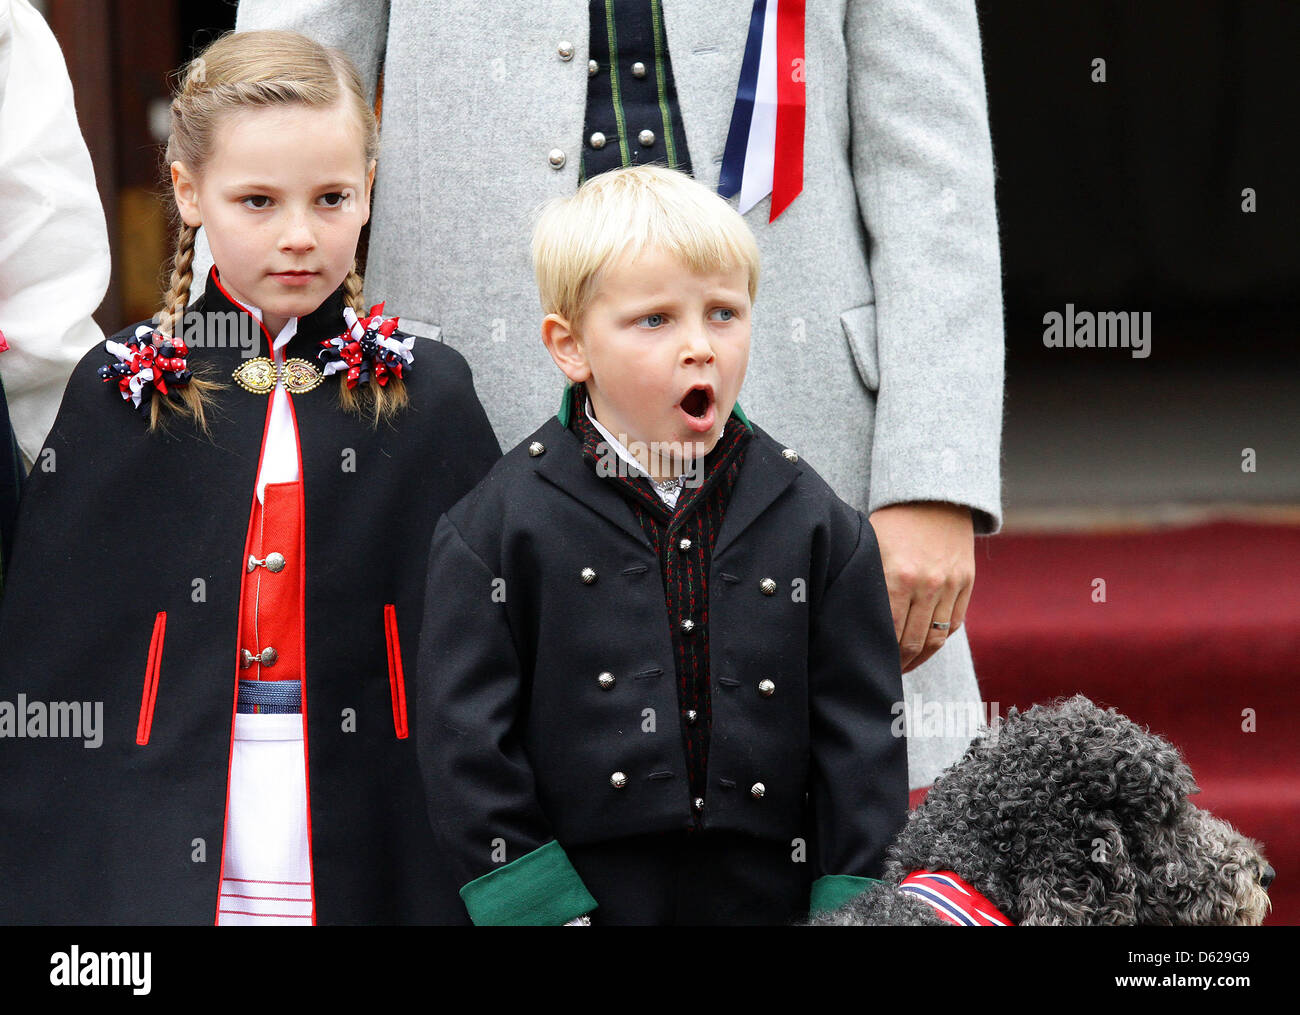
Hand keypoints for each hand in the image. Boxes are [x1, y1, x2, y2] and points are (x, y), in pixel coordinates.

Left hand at [866, 501, 974, 673]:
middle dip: (898, 662)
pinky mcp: (966, 582)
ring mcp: (950, 584)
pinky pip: (954, 624)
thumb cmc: (891, 522)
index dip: (881, 654)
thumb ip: (867, 583)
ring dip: (919, 657)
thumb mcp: (871, 547)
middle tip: (885, 672)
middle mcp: (927, 583)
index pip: (889, 632)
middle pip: (913, 641)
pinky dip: (939, 640)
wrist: (934, 494)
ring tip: (904, 665)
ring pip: (935, 638)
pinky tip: (924, 647)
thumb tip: (846, 620)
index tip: (871, 664)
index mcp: (897, 575)